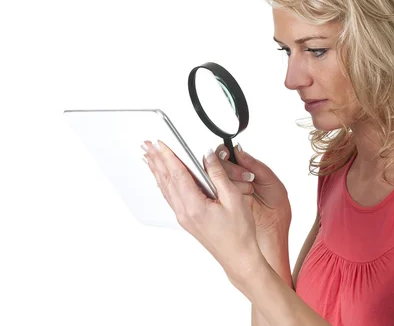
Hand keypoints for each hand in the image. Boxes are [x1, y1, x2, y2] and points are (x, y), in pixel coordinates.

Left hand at [142, 140, 263, 282]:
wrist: (239, 257)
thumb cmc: (239, 233)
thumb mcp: (233, 199)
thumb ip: (218, 176)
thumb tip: (208, 156)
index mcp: (194, 206)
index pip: (178, 174)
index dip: (168, 156)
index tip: (161, 143)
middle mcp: (184, 212)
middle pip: (167, 180)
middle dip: (157, 160)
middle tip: (147, 145)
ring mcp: (184, 217)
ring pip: (166, 188)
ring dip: (157, 171)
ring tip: (150, 157)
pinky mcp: (187, 219)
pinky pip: (171, 197)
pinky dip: (164, 183)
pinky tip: (162, 178)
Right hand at [213, 143, 291, 237]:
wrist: (274, 228)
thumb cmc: (275, 205)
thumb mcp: (270, 180)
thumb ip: (253, 164)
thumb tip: (239, 150)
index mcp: (243, 169)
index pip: (225, 155)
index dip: (224, 153)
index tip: (227, 154)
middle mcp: (232, 179)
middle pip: (217, 165)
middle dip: (232, 169)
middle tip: (248, 177)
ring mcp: (225, 192)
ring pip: (216, 179)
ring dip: (233, 182)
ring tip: (250, 191)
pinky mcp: (222, 204)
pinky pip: (217, 194)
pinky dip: (229, 193)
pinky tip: (244, 197)